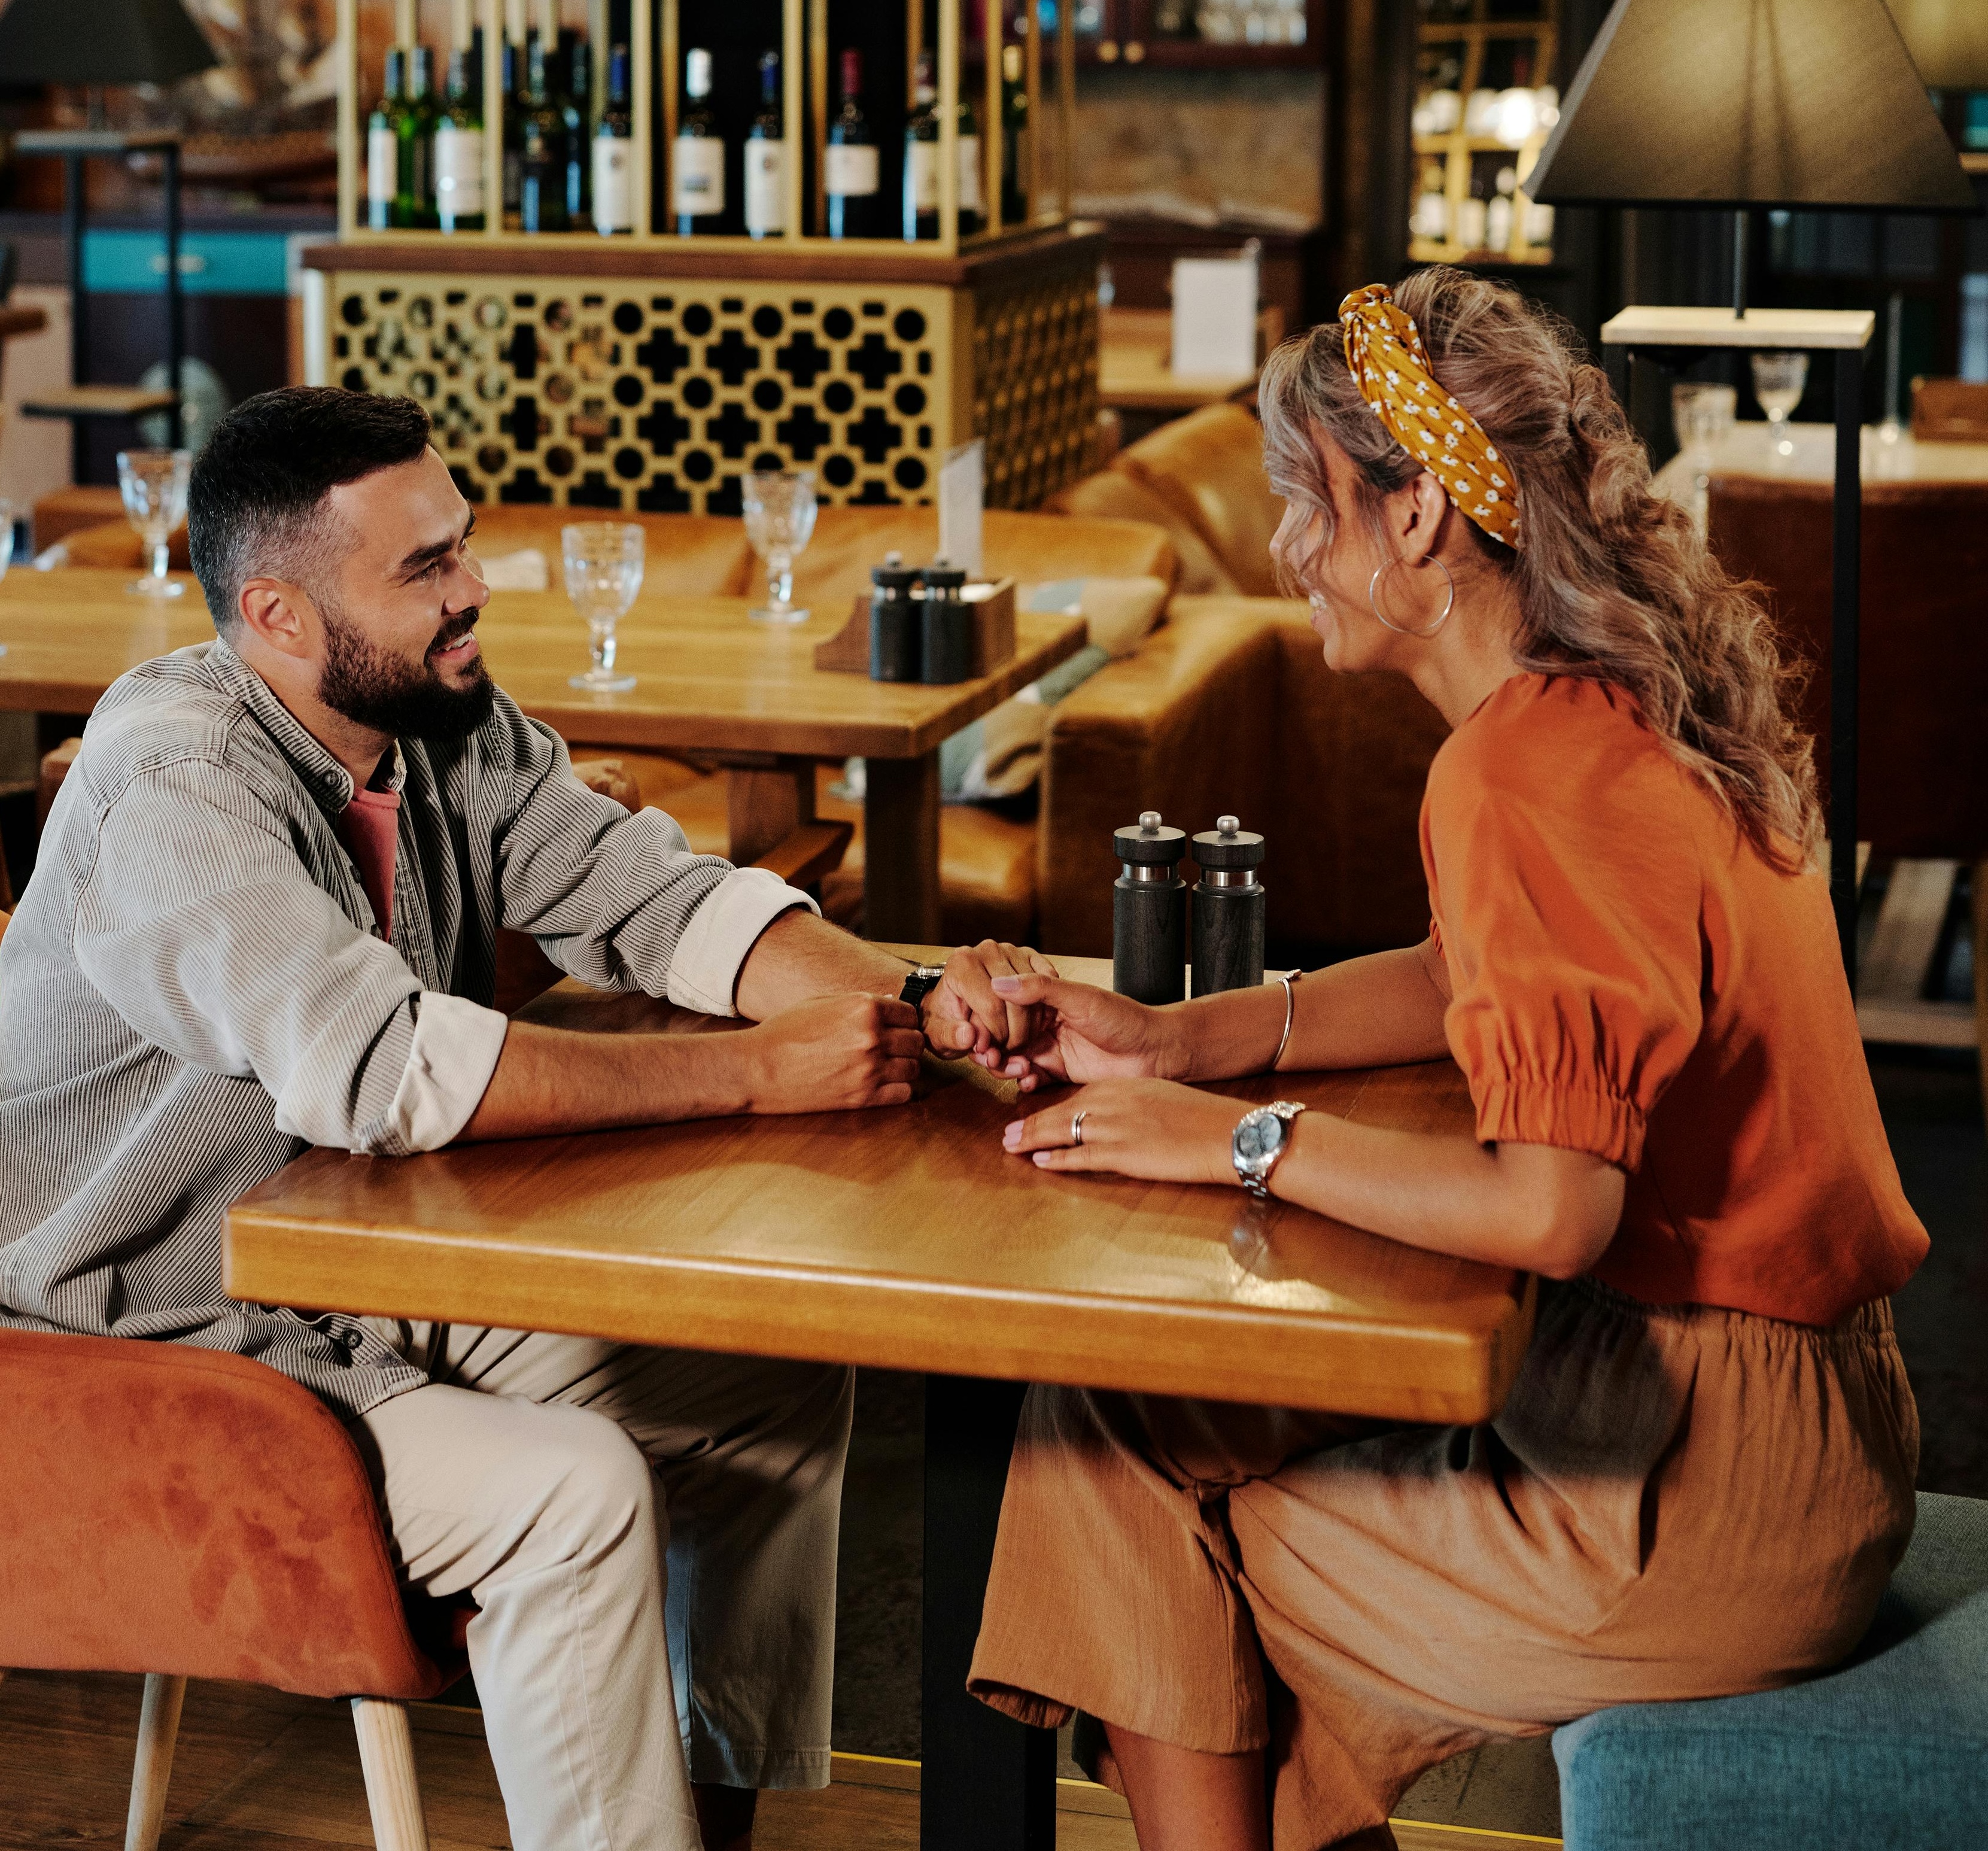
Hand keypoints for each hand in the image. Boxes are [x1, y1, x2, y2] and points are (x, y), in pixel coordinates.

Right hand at [741, 994, 922, 1112]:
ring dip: (903, 1067)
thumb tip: (891, 1005)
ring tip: (885, 1066)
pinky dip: (897, 1089)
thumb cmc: (784, 1032)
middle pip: (916, 1041)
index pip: (910, 1013)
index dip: (903, 1020)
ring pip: (914, 1068)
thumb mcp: (822, 1003)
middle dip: (906, 1043)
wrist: (757, 1068)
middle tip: (892, 1048)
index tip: (895, 1027)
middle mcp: (873, 1037)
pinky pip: (903, 1094)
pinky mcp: (863, 1097)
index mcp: (864, 1008)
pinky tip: (882, 1084)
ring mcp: (870, 1069)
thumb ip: (860, 1003)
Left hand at [921, 939, 1058, 1060]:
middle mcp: (987, 951)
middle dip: (1016, 1035)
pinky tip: (1029, 1022)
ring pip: (1035, 996)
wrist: (956, 1002)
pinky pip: (1048, 984)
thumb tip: (968, 1036)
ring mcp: (1011, 950)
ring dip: (1031, 1026)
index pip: (991, 1006)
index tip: (993, 1049)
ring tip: (1015, 1039)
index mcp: (962, 963)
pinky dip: (1044, 1009)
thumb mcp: (940, 1035)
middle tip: (1007, 1049)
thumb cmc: (948, 1019)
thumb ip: (950, 1037)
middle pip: (1016, 1001)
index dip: (997, 1035)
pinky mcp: (1029, 955)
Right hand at [981, 974, 1176, 1088]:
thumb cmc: (1123, 1018)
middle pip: (1003, 1035)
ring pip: (1012, 1059)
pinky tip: (1029, 1080)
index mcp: (1046, 999)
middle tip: (989, 1054)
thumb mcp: (1079, 998)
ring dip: (1006, 1065)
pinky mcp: (1060, 1072)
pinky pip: (1031, 1079)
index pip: (1004, 1006)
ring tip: (1014, 1067)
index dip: (988, 1018)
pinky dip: (1024, 1081)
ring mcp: (1051, 1048)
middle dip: (992, 1046)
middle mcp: (1044, 1023)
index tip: (978, 1030)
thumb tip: (998, 981)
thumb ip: (1038, 989)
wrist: (1155, 1051)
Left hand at [1001, 1078, 1242, 1183]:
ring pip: (1062, 1130)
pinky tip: (1042, 1163)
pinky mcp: (1123, 1153)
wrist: (1226, 1133)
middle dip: (1031, 1123)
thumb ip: (1134, 1103)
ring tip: (1011, 1146)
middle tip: (1007, 1133)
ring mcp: (1117, 1126)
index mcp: (1124, 1086)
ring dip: (1033, 1139)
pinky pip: (1081, 1155)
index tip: (1035, 1116)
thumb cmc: (1202, 1118)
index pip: (1078, 1096)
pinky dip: (1059, 1160)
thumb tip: (1115, 1116)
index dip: (1052, 1108)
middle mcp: (1114, 1101)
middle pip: (1062, 1111)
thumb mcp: (1162, 1097)